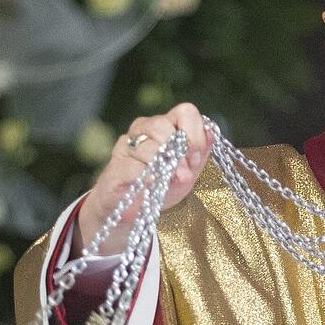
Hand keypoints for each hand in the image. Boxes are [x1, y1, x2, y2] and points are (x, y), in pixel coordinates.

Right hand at [75, 103, 213, 255]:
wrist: (133, 212)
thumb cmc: (161, 188)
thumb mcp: (187, 172)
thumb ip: (199, 154)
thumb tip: (210, 134)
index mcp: (166, 126)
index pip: (184, 112)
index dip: (194, 133)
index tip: (195, 157)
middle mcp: (145, 129)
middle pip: (163, 125)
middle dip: (178, 150)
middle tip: (185, 172)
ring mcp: (127, 146)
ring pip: (147, 144)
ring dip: (164, 165)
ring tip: (170, 181)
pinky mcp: (114, 168)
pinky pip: (133, 167)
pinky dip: (147, 176)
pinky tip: (153, 183)